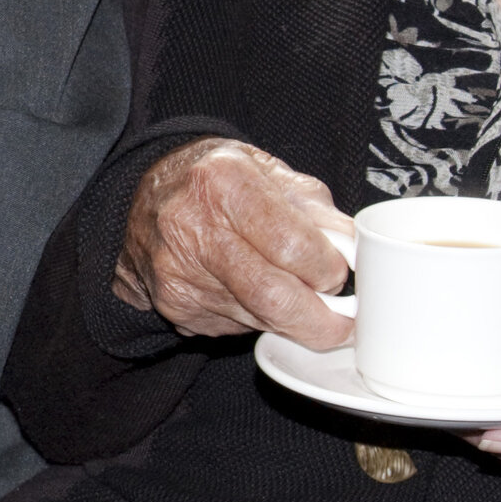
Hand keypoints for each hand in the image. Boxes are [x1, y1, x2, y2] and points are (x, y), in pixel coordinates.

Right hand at [114, 136, 354, 348]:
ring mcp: (178, 270)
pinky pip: (235, 328)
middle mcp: (191, 226)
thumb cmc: (218, 182)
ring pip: (259, 320)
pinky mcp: (173, 303)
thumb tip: (353, 252)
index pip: (292, 246)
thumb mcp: (270, 174)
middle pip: (275, 297)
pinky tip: (251, 294)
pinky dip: (257, 319)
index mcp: (224, 180)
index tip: (340, 272)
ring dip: (292, 320)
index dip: (328, 269)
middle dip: (321, 319)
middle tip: (343, 319)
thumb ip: (316, 211)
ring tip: (302, 302)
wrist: (147, 196)